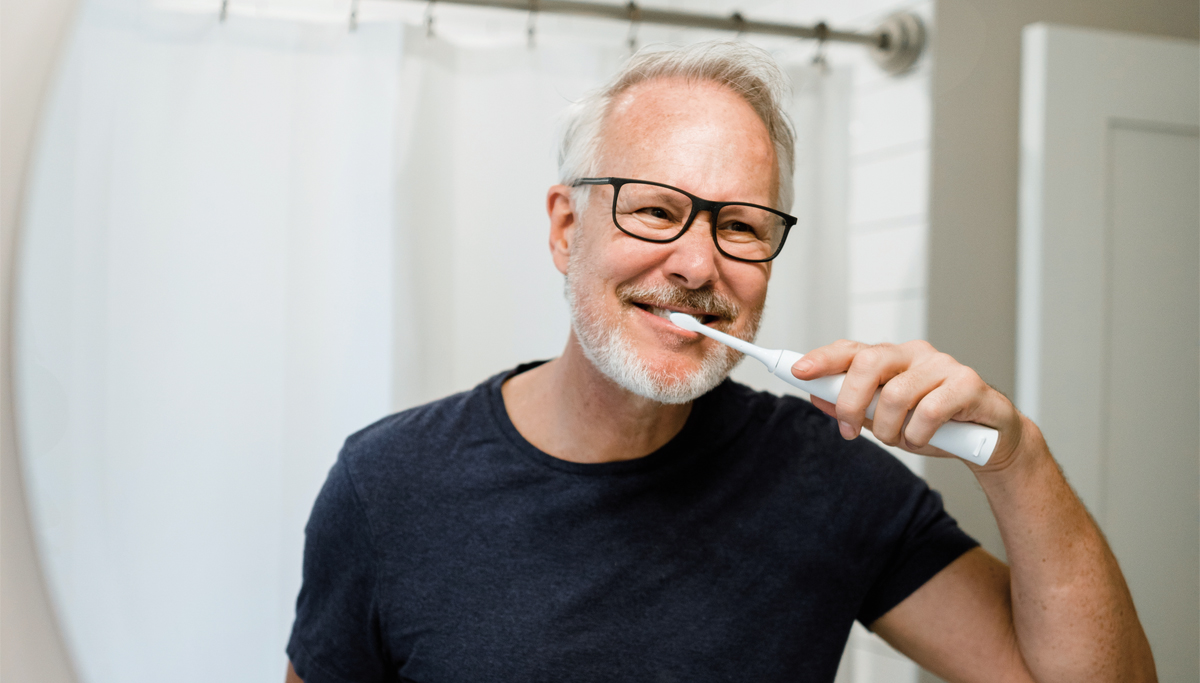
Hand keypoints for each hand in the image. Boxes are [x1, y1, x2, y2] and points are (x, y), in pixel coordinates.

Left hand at [792, 340, 1026, 470]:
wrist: (989, 442)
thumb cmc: (936, 426)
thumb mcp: (885, 420)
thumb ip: (853, 407)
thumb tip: (816, 395)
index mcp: (891, 359)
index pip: (851, 350)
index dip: (823, 359)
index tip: (798, 372)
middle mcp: (914, 355)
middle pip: (868, 364)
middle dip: (851, 403)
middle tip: (849, 431)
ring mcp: (942, 366)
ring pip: (896, 394)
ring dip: (891, 429)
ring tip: (903, 439)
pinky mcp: (968, 383)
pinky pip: (929, 410)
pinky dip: (920, 434)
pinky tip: (926, 439)